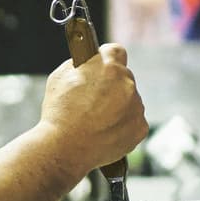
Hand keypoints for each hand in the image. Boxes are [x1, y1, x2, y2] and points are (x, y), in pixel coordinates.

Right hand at [41, 45, 147, 178]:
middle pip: (123, 78)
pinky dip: (123, 125)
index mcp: (108, 66)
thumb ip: (81, 64)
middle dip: (111, 86)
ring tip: (97, 121)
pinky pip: (134, 121)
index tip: (102, 67)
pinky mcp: (140, 128)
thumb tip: (90, 62)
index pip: (116, 51)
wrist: (64, 148)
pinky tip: (106, 132)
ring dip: (118, 106)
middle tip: (93, 100)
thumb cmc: (59, 113)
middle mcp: (127, 83)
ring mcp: (136, 106)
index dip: (107, 59)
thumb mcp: (60, 77)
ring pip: (130, 101)